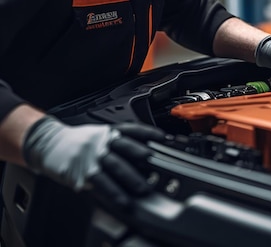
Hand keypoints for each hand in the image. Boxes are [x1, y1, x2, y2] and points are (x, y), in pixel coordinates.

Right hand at [22, 116, 164, 207]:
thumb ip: (120, 140)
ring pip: (114, 166)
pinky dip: (113, 193)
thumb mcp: (100, 134)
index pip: (131, 129)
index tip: (163, 137)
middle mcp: (101, 142)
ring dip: (130, 178)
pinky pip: (100, 184)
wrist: (48, 143)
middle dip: (141, 154)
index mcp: (107, 132)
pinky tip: (123, 201)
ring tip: (143, 188)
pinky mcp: (82, 172)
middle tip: (156, 162)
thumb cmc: (79, 141)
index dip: (148, 132)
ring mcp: (92, 157)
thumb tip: (146, 150)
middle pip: (124, 146)